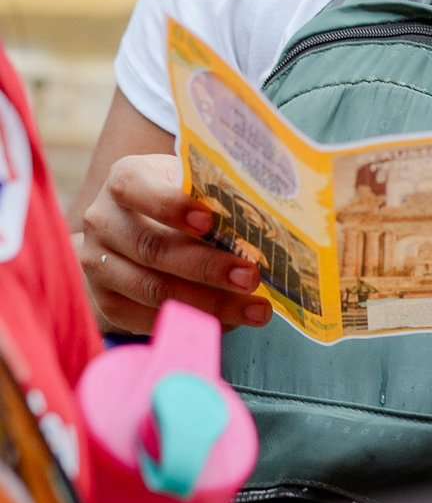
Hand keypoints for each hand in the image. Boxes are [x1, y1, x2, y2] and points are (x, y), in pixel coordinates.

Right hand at [78, 154, 267, 334]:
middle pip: (153, 248)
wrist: (138, 229)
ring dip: (209, 303)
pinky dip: (191, 321)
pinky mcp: (106, 300)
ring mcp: (97, 263)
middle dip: (207, 267)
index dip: (173, 206)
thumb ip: (216, 194)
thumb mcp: (195, 185)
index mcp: (126, 180)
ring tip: (256, 310)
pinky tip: (230, 323)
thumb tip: (263, 215)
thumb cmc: (184, 200)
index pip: (139, 189)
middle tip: (251, 278)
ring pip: (153, 289)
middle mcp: (103, 221)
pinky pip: (147, 318)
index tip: (210, 222)